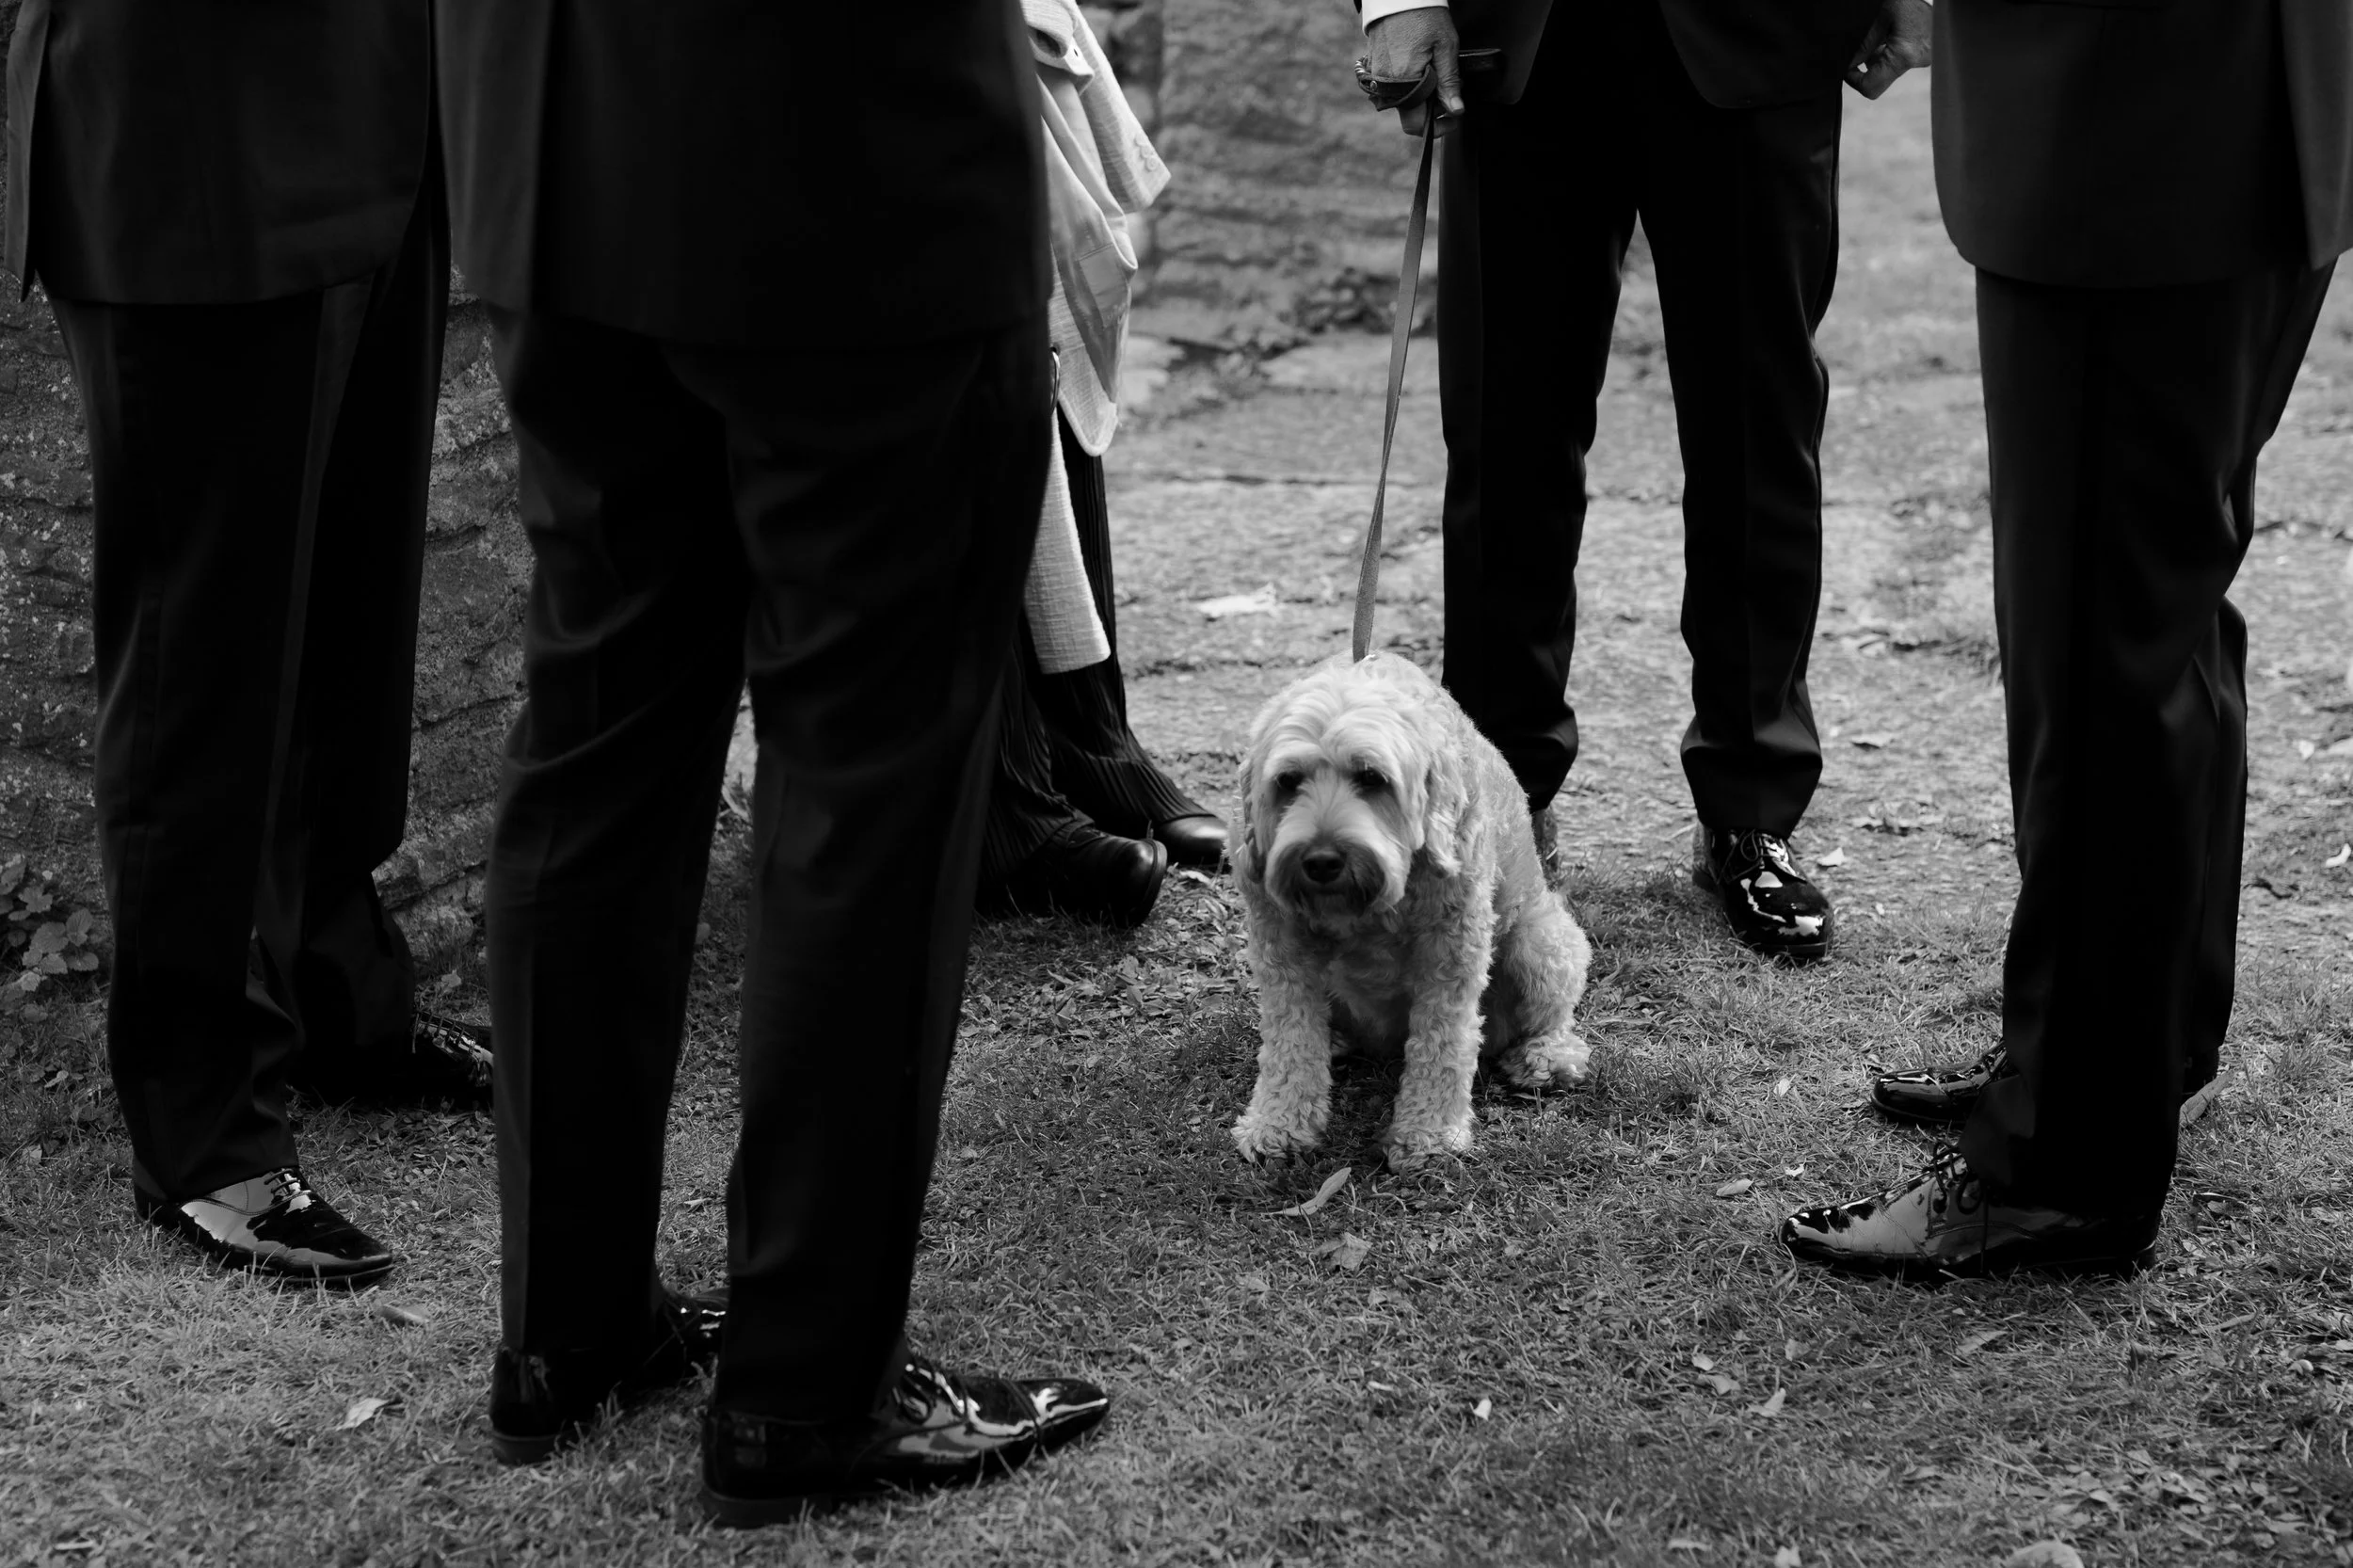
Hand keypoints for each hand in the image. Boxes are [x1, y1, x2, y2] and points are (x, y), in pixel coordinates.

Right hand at [1365, 7, 1464, 136]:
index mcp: (1404, 82)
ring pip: (1403, 103)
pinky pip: (1394, 89)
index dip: (1438, 126)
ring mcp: (1378, 78)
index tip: (1453, 118)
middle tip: (1450, 90)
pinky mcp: (1375, 70)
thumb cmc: (1424, 16)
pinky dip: (1411, 86)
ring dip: (1422, 97)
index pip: (1416, 124)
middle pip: (1410, 115)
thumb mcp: (1446, 47)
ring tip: (1436, 75)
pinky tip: (1422, 68)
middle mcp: (1386, 85)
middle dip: (1432, 110)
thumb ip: (1449, 82)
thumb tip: (1456, 110)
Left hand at [1845, 0, 1930, 99]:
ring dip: (1878, 58)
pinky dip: (1890, 54)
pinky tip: (1892, 35)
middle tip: (1862, 49)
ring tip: (1882, 35)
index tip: (1848, 67)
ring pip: (1889, 71)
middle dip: (1866, 68)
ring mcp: (1923, 60)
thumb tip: (1847, 66)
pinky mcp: (1926, 55)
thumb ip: (1863, 46)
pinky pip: (1900, 62)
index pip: (1871, 87)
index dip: (1854, 80)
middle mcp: (1917, 62)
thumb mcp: (1880, 19)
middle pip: (1880, 81)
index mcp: (1904, 55)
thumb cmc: (1907, 1)